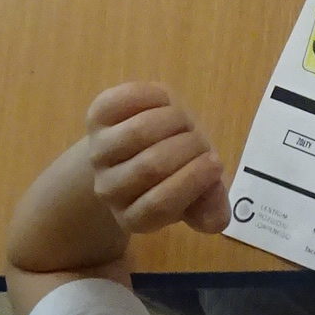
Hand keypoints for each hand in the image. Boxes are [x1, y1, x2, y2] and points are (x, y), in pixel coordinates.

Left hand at [85, 83, 230, 236]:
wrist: (136, 149)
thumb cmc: (173, 173)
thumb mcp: (195, 194)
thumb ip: (210, 207)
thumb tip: (217, 219)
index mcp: (134, 217)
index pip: (159, 206)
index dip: (193, 181)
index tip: (215, 163)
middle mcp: (109, 190)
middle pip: (151, 166)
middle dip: (189, 147)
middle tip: (203, 141)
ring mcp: (99, 152)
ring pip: (139, 131)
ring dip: (174, 119)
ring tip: (185, 123)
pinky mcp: (96, 116)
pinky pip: (125, 101)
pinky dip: (153, 96)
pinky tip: (165, 103)